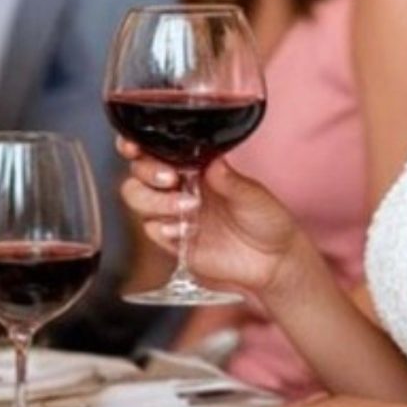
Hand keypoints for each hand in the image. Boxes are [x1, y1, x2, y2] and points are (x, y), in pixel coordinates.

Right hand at [118, 141, 301, 296]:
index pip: (156, 148)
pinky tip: (182, 231)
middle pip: (138, 172)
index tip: (135, 146)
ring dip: (155, 200)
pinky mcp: (172, 241)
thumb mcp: (253, 195)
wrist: (271, 262)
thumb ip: (230, 180)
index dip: (137, 144)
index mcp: (196, 166)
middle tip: (171, 179)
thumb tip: (212, 161)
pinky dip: (161, 228)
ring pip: (137, 198)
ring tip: (188, 206)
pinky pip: (151, 229)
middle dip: (148, 171)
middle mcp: (180, 186)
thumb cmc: (266, 220)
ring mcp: (173, 213)